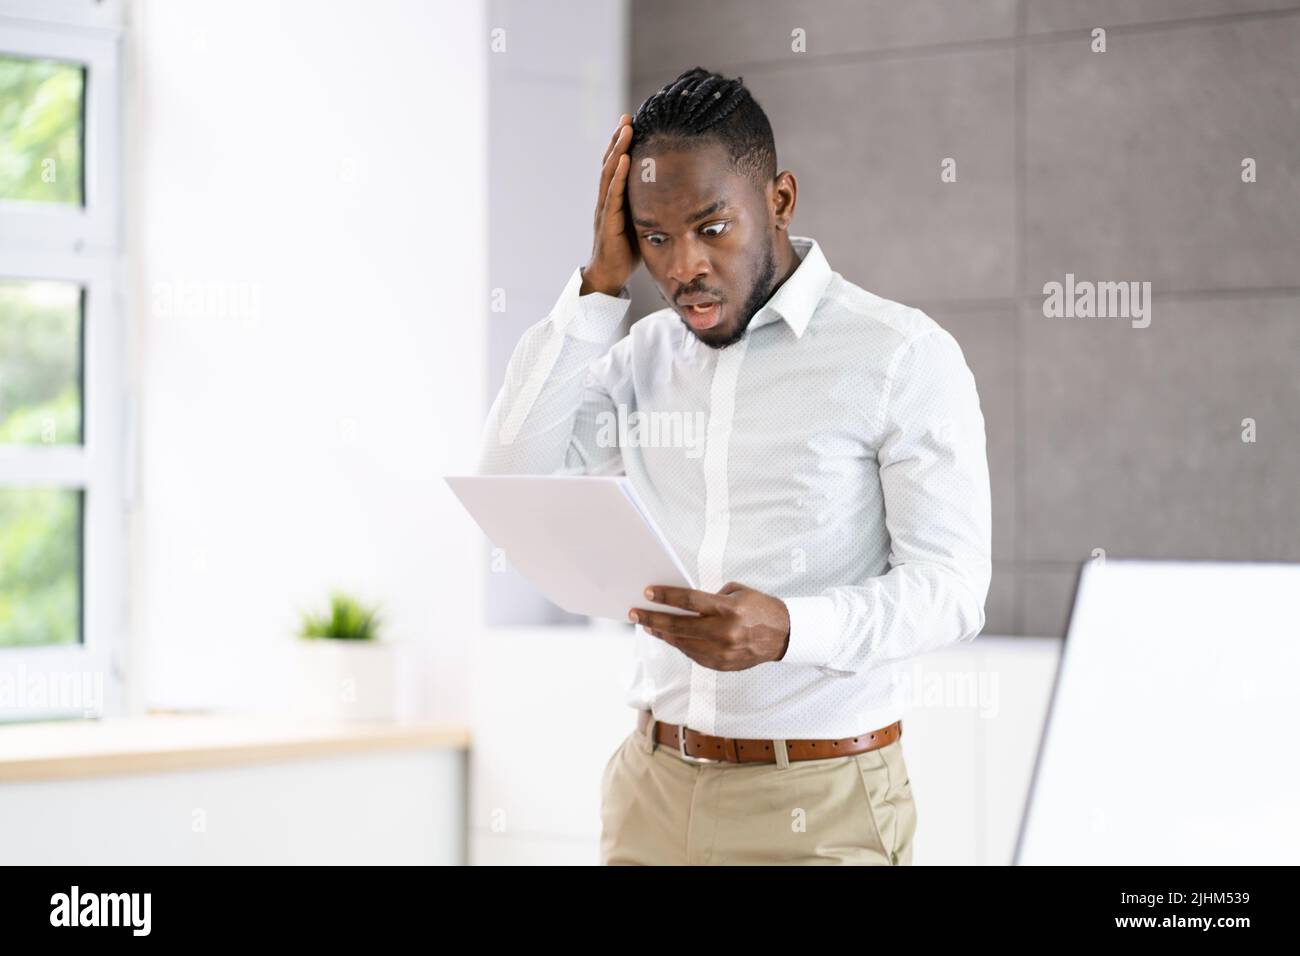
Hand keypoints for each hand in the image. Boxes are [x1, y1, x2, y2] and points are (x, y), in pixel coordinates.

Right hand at [580, 114, 639, 295]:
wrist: (609, 275)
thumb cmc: (626, 250)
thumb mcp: (641, 222)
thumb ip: (649, 206)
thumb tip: (674, 193)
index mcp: (614, 199)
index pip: (617, 166)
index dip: (622, 145)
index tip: (631, 123)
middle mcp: (607, 199)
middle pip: (611, 163)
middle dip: (618, 139)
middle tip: (627, 117)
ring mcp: (605, 209)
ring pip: (610, 173)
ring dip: (618, 150)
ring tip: (625, 130)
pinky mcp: (608, 221)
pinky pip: (613, 195)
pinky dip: (618, 175)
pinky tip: (624, 160)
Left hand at [629, 582, 790, 670]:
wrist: (784, 636)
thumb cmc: (760, 608)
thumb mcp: (738, 593)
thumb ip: (711, 597)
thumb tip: (683, 603)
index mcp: (728, 609)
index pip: (689, 601)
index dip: (666, 597)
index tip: (648, 593)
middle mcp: (724, 632)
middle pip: (679, 626)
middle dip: (653, 619)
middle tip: (636, 613)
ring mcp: (722, 651)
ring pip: (682, 643)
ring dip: (663, 633)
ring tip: (649, 625)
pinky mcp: (721, 664)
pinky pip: (693, 654)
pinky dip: (680, 644)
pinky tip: (670, 636)